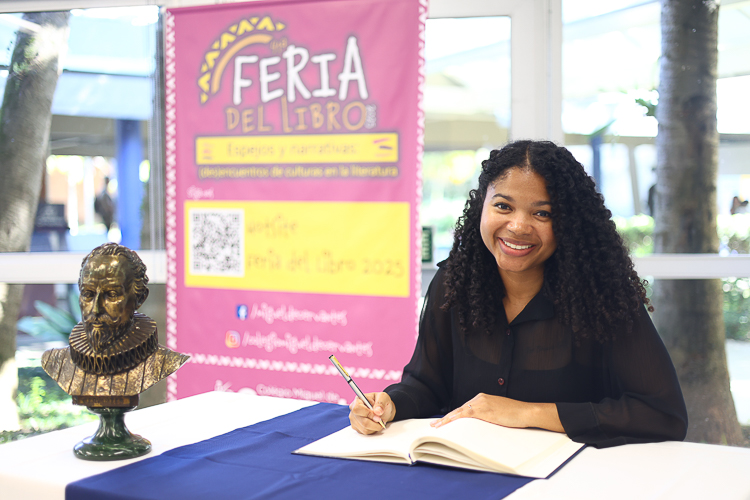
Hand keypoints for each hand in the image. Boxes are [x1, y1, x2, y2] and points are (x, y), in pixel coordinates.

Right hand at [349, 392, 395, 434]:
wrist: (382, 409)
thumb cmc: (381, 402)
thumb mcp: (383, 397)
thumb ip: (381, 403)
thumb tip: (377, 411)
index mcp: (358, 400)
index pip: (357, 409)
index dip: (368, 414)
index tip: (378, 416)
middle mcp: (353, 410)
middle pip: (362, 421)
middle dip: (374, 422)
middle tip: (381, 420)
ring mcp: (354, 420)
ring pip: (364, 429)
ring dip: (375, 427)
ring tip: (379, 421)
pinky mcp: (356, 427)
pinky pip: (365, 432)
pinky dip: (373, 430)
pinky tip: (375, 424)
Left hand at [430, 393, 562, 431]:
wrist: (526, 412)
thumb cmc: (515, 415)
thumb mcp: (497, 414)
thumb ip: (486, 417)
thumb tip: (476, 426)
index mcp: (482, 398)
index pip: (463, 408)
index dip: (452, 415)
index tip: (443, 421)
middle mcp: (480, 398)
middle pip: (459, 409)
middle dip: (446, 418)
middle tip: (435, 425)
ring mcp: (482, 403)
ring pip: (460, 411)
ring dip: (447, 419)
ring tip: (437, 426)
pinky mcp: (485, 409)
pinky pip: (466, 414)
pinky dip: (456, 418)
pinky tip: (449, 422)